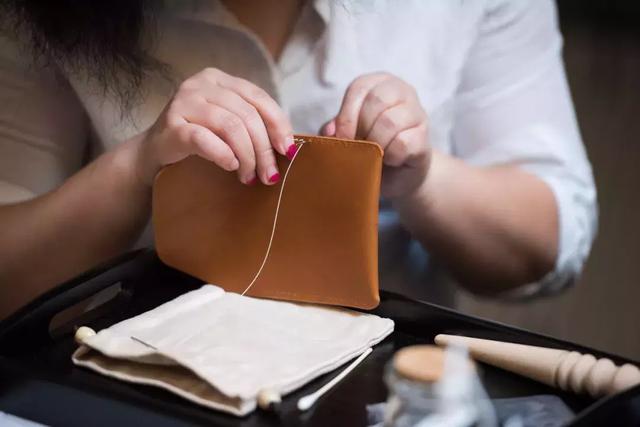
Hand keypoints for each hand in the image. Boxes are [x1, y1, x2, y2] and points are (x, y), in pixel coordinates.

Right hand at [133, 68, 295, 185]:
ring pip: (230, 126)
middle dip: (263, 149)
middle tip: (269, 174)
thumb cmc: (198, 140)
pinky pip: (204, 139)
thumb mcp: (227, 125)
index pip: (259, 97)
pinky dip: (223, 154)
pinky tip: (231, 166)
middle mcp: (200, 84)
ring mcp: (183, 101)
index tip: (288, 150)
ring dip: (246, 156)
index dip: (278, 124)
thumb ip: (252, 125)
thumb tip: (289, 147)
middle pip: (247, 115)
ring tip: (249, 176)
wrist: (154, 153)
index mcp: (219, 79)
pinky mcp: (171, 125)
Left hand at [322, 73, 430, 197]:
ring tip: (375, 154)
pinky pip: (403, 143)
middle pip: (377, 100)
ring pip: (390, 122)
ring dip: (376, 144)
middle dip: (362, 128)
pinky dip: (390, 156)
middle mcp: (401, 91)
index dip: (346, 115)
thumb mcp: (349, 135)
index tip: (342, 138)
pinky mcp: (425, 137)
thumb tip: (330, 130)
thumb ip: (337, 129)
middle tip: (359, 146)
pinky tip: (390, 159)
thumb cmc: (370, 148)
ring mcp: (417, 112)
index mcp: (379, 83)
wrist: (398, 175)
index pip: (359, 87)